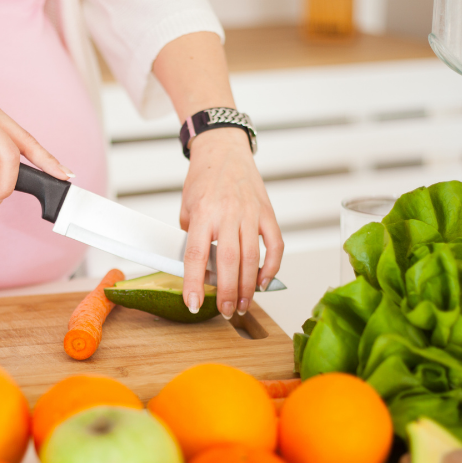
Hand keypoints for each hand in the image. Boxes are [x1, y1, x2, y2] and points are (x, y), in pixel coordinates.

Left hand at [179, 128, 283, 318]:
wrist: (224, 151)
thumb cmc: (202, 180)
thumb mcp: (186, 208)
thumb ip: (192, 238)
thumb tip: (199, 271)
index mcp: (203, 213)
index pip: (196, 255)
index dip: (194, 283)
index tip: (192, 304)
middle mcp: (228, 214)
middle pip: (228, 262)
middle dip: (226, 292)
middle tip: (225, 312)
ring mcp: (250, 214)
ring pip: (251, 258)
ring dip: (247, 287)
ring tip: (241, 306)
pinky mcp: (267, 213)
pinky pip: (275, 246)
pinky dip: (271, 267)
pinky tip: (262, 283)